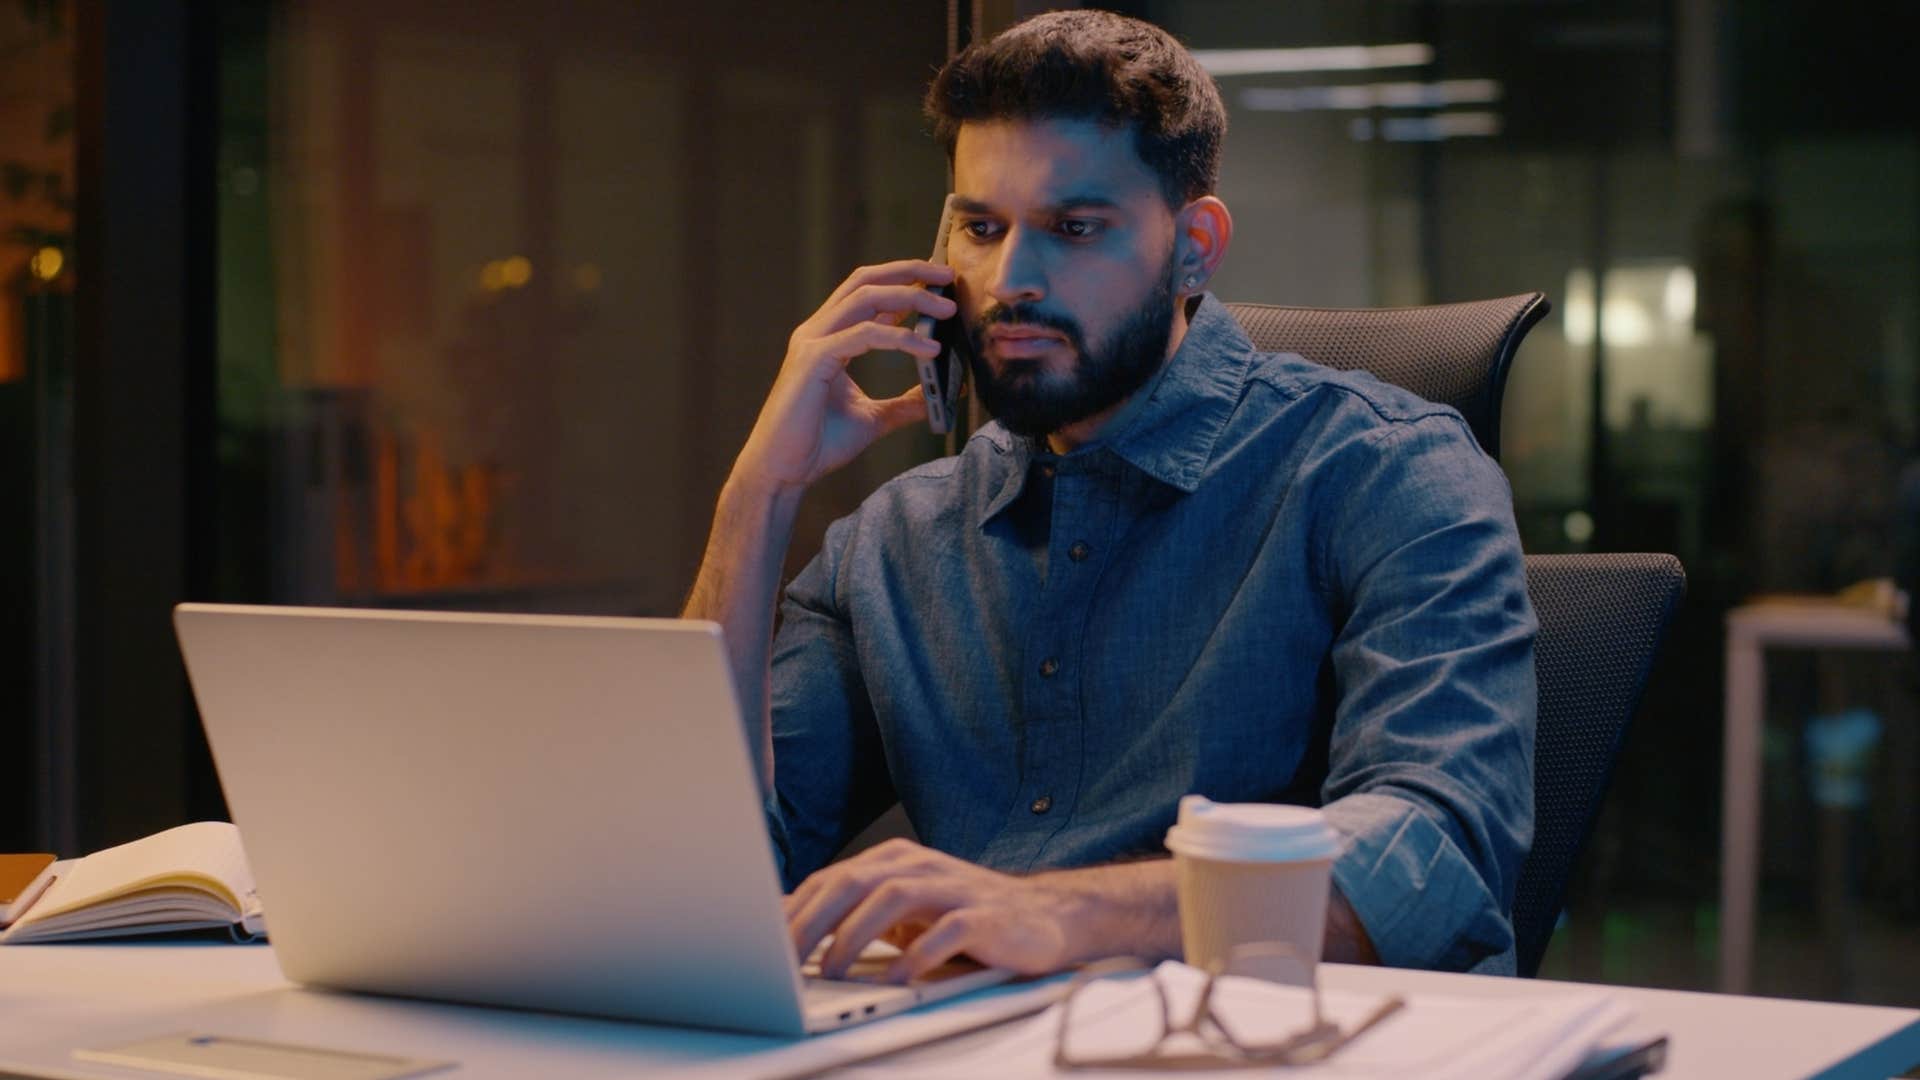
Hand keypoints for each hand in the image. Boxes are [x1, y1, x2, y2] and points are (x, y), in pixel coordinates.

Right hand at [735, 260, 956, 492]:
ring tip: (947, 308)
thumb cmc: (818, 444)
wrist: (783, 473)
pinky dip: (901, 337)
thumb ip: (905, 403)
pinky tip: (930, 348)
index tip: (941, 281)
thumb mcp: (874, 418)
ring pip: (866, 298)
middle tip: (948, 277)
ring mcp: (812, 342)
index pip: (867, 292)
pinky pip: (864, 334)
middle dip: (910, 272)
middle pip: (866, 282)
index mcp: (828, 337)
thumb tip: (944, 393)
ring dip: (911, 297)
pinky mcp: (813, 360)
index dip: (904, 279)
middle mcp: (817, 331)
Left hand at [785, 839, 1081, 983]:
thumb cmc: (964, 918)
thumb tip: (793, 935)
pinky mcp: (984, 916)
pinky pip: (946, 930)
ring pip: (892, 897)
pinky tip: (897, 976)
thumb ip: (858, 916)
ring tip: (832, 971)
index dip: (793, 909)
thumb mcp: (904, 913)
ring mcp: (953, 888)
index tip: (761, 942)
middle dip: (812, 920)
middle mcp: (920, 866)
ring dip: (855, 935)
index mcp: (894, 862)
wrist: (1044, 917)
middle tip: (783, 958)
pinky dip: (917, 953)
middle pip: (853, 882)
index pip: (831, 879)